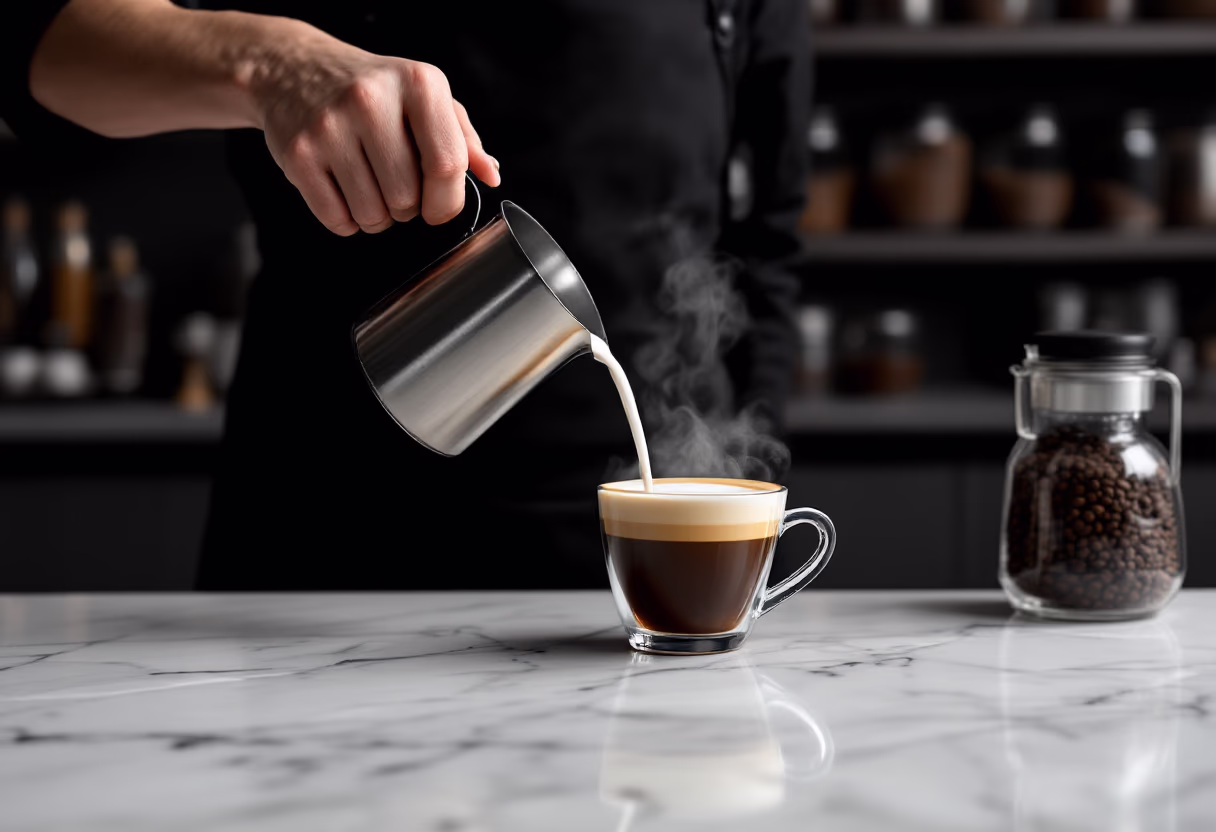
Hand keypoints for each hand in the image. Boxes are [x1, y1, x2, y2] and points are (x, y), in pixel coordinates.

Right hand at [250, 23, 499, 235]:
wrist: (292, 68)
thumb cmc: (371, 89)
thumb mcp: (423, 97)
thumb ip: (462, 138)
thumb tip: (490, 175)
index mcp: (417, 84)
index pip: (447, 164)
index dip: (447, 201)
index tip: (439, 205)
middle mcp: (371, 100)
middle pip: (408, 198)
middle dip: (408, 208)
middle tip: (394, 184)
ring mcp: (330, 126)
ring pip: (373, 215)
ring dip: (377, 217)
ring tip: (368, 185)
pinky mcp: (298, 153)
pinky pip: (337, 219)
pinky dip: (346, 220)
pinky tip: (343, 190)